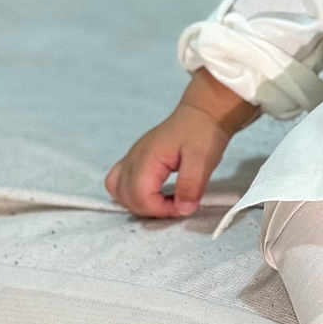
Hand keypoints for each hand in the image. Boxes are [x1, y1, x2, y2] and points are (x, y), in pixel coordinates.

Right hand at [105, 69, 258, 218]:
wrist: (203, 113)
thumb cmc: (202, 131)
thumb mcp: (203, 159)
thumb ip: (191, 185)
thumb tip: (183, 209)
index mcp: (148, 158)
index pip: (139, 196)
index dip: (160, 209)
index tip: (182, 206)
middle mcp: (134, 158)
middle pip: (127, 197)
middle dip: (151, 210)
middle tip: (176, 205)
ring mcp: (133, 158)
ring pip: (119, 191)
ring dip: (140, 204)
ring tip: (165, 202)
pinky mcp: (137, 160)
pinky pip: (120, 182)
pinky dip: (133, 194)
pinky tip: (154, 194)